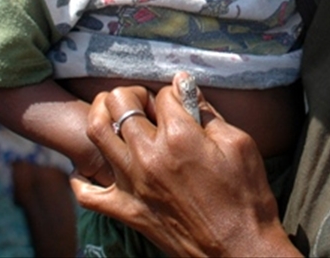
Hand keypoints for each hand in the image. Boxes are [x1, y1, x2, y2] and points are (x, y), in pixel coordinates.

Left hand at [70, 74, 299, 256]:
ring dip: (103, 115)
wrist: (238, 248)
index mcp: (180, 136)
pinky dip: (84, 175)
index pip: (162, 94)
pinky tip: (97, 166)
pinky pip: (86, 190)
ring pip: (95, 133)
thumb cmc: (245, 195)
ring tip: (118, 118)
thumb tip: (186, 86)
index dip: (173, 93)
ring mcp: (132, 185)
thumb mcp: (238, 143)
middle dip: (133, 95)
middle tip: (147, 105)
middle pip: (118, 102)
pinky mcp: (125, 211)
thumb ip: (208, 112)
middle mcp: (149, 156)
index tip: (181, 101)